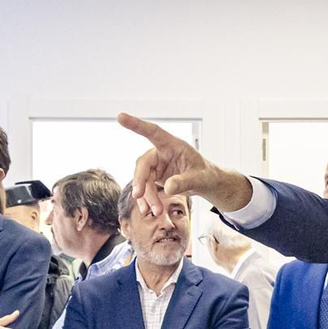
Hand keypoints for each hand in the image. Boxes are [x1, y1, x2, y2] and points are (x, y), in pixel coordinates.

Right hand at [119, 113, 252, 214]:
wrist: (206, 183)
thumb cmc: (206, 175)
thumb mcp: (200, 179)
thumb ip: (185, 182)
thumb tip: (167, 188)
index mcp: (173, 145)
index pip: (153, 132)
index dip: (137, 125)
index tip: (121, 117)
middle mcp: (162, 152)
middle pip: (144, 163)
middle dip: (140, 180)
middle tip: (139, 196)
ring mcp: (157, 165)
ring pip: (143, 179)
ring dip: (146, 196)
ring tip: (155, 211)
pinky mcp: (155, 176)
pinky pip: (145, 187)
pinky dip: (146, 199)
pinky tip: (149, 210)